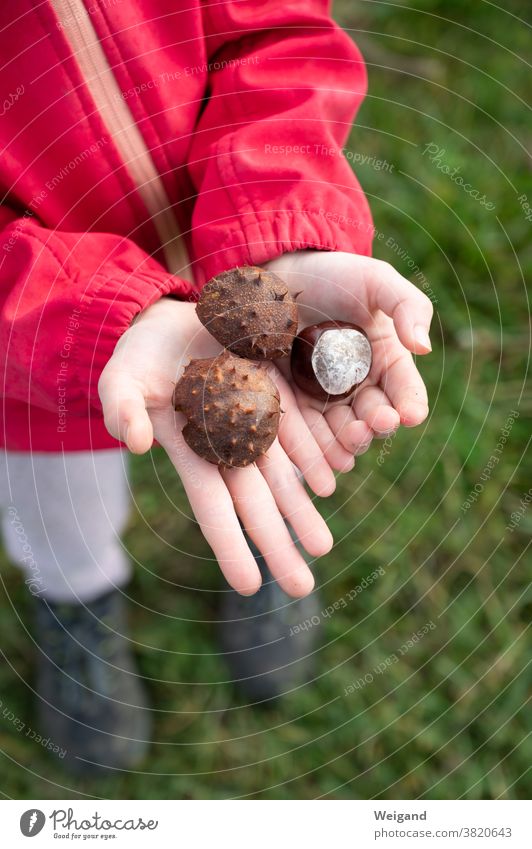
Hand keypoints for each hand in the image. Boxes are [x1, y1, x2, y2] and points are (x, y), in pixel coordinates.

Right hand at [98, 298, 335, 596]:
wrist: (172, 323)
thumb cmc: (138, 358)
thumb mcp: (121, 381)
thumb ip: (122, 410)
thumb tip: (136, 445)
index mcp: (191, 450)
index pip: (213, 505)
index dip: (231, 544)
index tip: (248, 587)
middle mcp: (226, 446)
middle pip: (256, 502)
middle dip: (277, 544)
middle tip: (302, 587)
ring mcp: (252, 422)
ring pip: (282, 475)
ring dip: (302, 511)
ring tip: (322, 548)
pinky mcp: (272, 395)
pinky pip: (298, 432)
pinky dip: (314, 457)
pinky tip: (333, 482)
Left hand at [264, 250, 433, 468]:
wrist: (280, 275)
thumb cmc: (334, 275)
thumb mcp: (376, 280)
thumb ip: (407, 305)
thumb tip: (424, 347)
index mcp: (386, 359)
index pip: (404, 388)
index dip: (410, 404)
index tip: (411, 415)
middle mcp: (359, 384)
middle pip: (374, 415)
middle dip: (377, 424)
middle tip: (376, 423)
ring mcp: (326, 397)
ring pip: (342, 430)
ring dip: (349, 442)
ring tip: (351, 444)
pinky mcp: (293, 402)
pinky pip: (306, 432)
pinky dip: (315, 451)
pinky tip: (324, 464)